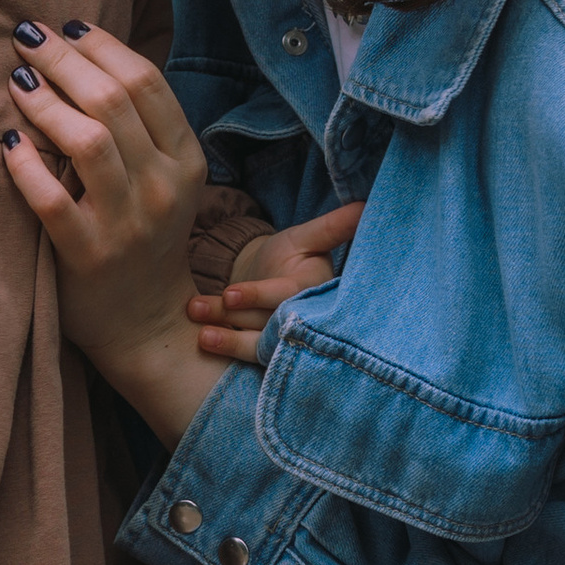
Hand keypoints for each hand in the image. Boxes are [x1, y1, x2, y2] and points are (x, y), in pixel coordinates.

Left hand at [0, 18, 224, 439]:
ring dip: (45, 101)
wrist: (145, 321)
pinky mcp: (88, 256)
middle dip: (64, 59)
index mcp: (186, 159)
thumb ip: (139, 125)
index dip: (102, 45)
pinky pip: (51, 201)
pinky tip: (7, 140)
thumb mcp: (164, 177)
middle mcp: (163, 187)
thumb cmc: (144, 235)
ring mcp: (128, 223)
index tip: (66, 25)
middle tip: (26, 36)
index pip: (146, 83)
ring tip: (16, 79)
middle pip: (113, 102)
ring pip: (87, 142)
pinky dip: (26, 165)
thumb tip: (84, 53)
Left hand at [188, 201, 362, 365]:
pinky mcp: (270, 357)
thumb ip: (334, 226)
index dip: (260, 296)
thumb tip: (367, 205)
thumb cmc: (293, 257)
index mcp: (319, 292)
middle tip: (197, 310)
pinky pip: (246, 358)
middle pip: (269, 326)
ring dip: (225, 339)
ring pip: (255, 345)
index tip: (230, 294)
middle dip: (233, 322)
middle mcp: (306, 323)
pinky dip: (224, 349)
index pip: (288, 296)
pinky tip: (200, 341)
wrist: (274, 282)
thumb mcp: (309, 238)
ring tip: (198, 333)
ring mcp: (287, 344)